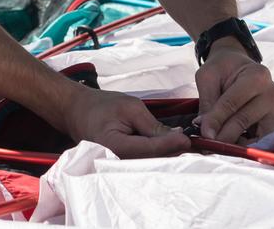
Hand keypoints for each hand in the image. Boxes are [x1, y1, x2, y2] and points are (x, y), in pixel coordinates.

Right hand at [61, 85, 189, 158]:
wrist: (78, 111)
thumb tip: (178, 137)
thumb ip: (152, 125)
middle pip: (151, 161)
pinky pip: (143, 163)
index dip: (170, 145)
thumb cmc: (102, 106)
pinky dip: (159, 155)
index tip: (188, 139)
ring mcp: (118, 167)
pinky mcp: (122, 165)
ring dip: (168, 155)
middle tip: (195, 145)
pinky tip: (172, 148)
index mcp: (114, 147)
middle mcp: (115, 163)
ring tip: (187, 146)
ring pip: (149, 164)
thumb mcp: (130, 108)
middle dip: (173, 152)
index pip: (148, 149)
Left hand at [194, 41, 273, 142]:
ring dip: (238, 144)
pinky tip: (231, 145)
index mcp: (257, 75)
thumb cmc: (222, 69)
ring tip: (219, 146)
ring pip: (259, 135)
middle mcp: (272, 92)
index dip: (216, 119)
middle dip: (224, 135)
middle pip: (246, 120)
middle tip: (207, 144)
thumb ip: (207, 102)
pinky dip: (246, 146)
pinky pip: (263, 141)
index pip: (233, 102)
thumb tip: (204, 131)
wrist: (237, 66)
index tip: (203, 134)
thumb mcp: (208, 77)